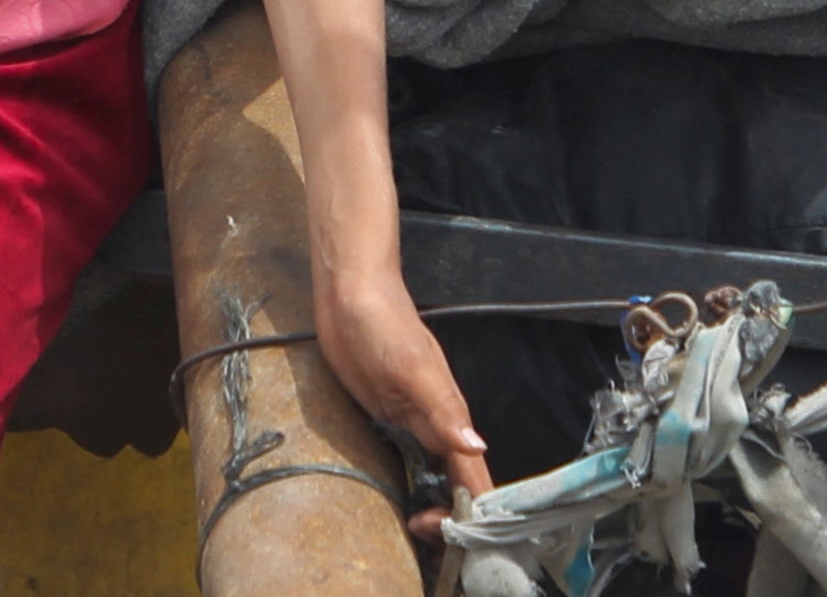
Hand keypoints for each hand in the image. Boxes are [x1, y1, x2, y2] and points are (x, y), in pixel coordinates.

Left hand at [312, 255, 487, 516]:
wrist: (351, 292)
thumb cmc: (383, 324)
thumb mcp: (411, 367)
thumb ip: (443, 408)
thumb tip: (476, 447)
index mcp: (449, 415)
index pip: (471, 475)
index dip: (466, 510)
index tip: (441, 532)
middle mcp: (436, 423)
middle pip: (455, 481)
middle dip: (449, 515)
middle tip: (419, 533)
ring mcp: (411, 420)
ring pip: (434, 472)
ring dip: (433, 503)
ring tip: (417, 531)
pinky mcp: (387, 415)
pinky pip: (408, 457)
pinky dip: (412, 481)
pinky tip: (403, 498)